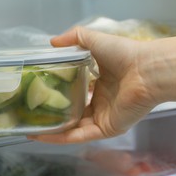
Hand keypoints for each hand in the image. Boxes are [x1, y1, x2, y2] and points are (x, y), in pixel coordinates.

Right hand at [27, 27, 157, 143]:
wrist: (146, 70)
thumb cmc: (123, 54)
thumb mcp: (93, 40)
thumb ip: (74, 38)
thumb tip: (52, 42)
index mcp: (101, 83)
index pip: (77, 91)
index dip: (60, 92)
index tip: (41, 91)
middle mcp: (102, 101)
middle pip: (74, 111)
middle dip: (55, 114)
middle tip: (32, 113)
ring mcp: (103, 116)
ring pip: (73, 127)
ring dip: (52, 129)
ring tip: (29, 129)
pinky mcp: (106, 128)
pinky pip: (79, 135)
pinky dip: (59, 137)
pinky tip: (40, 136)